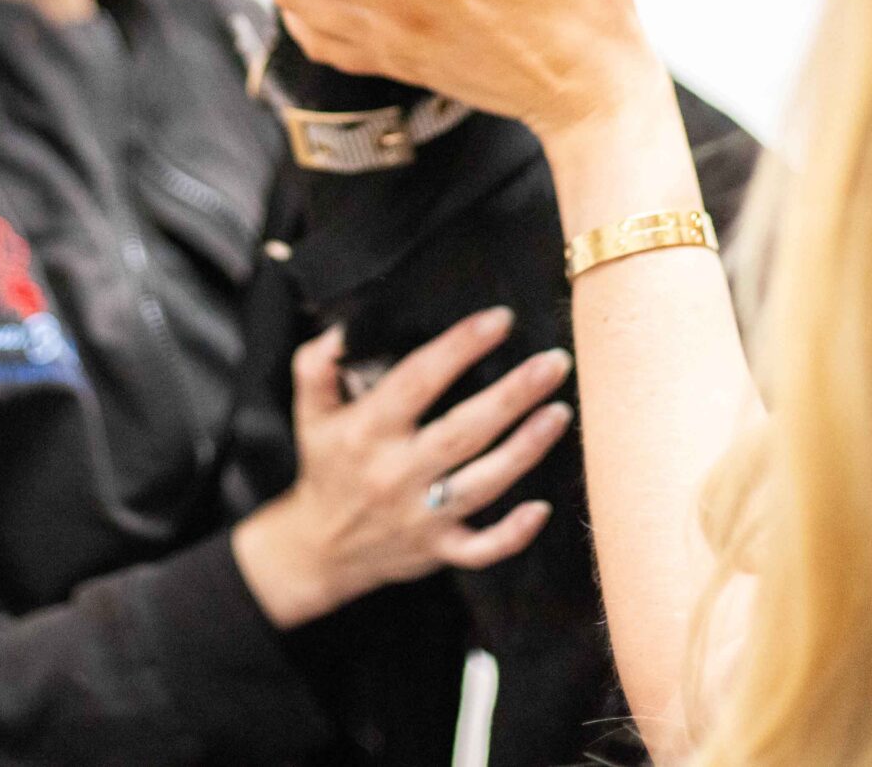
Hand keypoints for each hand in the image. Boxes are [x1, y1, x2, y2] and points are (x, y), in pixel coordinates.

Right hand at [231, 307, 575, 629]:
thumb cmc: (325, 469)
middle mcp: (396, 473)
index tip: (500, 320)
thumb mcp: (310, 414)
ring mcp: (420, 517)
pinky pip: (480, 548)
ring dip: (525, 449)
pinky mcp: (438, 551)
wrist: (318, 552)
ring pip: (482, 483)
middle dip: (513, 395)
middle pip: (464, 431)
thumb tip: (341, 331)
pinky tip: (543, 508)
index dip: (460, 347)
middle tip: (555, 362)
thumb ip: (316, 367)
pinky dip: (512, 534)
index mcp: (366, 432)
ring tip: (561, 412)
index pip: (418, 381)